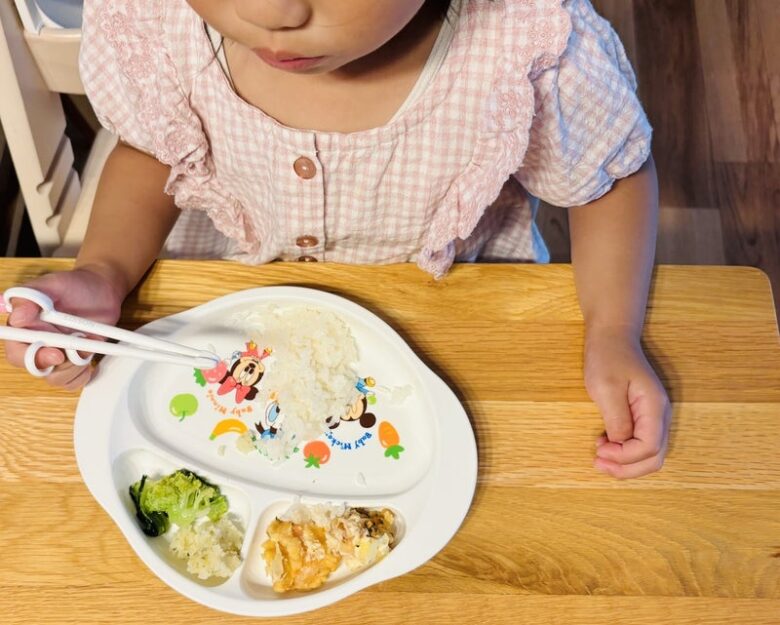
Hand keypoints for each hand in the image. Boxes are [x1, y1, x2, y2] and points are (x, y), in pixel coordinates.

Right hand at [3, 266, 123, 389]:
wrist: (101, 290)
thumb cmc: (73, 285)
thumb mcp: (51, 284)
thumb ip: (30, 297)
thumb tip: (17, 318)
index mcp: (24, 329)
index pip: (16, 352)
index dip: (32, 357)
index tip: (55, 352)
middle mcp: (37, 345)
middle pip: (37, 369)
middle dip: (58, 365)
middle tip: (77, 352)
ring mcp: (57, 355)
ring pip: (58, 378)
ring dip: (76, 366)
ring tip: (90, 343)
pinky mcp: (75, 362)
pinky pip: (74, 381)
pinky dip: (84, 374)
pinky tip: (92, 360)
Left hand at [584, 326, 670, 478]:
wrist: (612, 336)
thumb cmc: (607, 357)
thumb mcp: (606, 388)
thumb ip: (617, 419)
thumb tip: (621, 445)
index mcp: (654, 407)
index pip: (649, 447)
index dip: (624, 457)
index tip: (599, 450)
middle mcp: (660, 415)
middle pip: (654, 457)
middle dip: (627, 468)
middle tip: (598, 464)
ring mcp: (654, 416)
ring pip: (650, 454)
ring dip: (627, 463)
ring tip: (600, 458)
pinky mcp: (644, 416)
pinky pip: (642, 444)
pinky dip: (626, 453)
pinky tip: (606, 446)